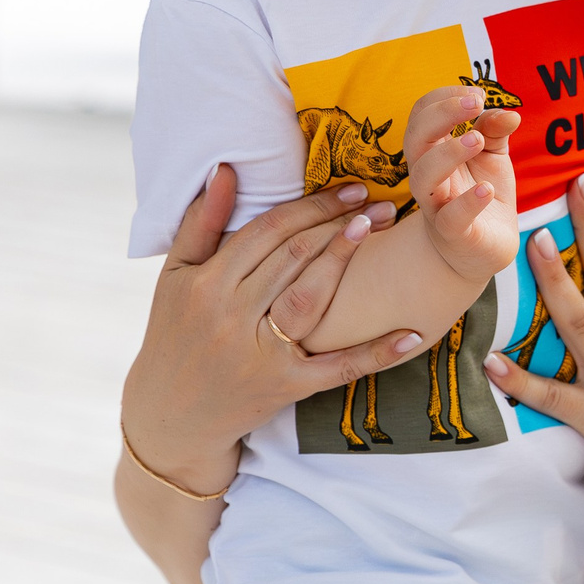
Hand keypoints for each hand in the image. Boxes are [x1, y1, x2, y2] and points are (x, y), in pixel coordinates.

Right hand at [121, 165, 428, 491]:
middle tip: (380, 202)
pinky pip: (337, 368)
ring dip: (348, 259)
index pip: (268, 232)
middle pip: (295, 257)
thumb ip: (201, 221)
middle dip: (339, 223)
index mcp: (208, 284)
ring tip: (381, 227)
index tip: (349, 187)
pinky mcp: (286, 387)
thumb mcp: (175, 275)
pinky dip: (375, 352)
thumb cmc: (175, 332)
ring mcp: (261, 354)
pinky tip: (412, 334)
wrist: (171, 415)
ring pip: (312, 296)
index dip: (312, 206)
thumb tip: (225, 169)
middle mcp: (232, 316)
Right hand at [402, 84, 521, 278]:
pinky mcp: (453, 233)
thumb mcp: (492, 156)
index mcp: (433, 150)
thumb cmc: (481, 192)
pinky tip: (487, 189)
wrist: (486, 247)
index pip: (421, 113)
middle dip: (441, 114)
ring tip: (477, 140)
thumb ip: (495, 131)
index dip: (444, 96)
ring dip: (449, 153)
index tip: (478, 95)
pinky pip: (451, 217)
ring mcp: (436, 205)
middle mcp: (427, 175)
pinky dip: (468, 202)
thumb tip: (510, 113)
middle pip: (414, 138)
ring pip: (424, 176)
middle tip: (475, 103)